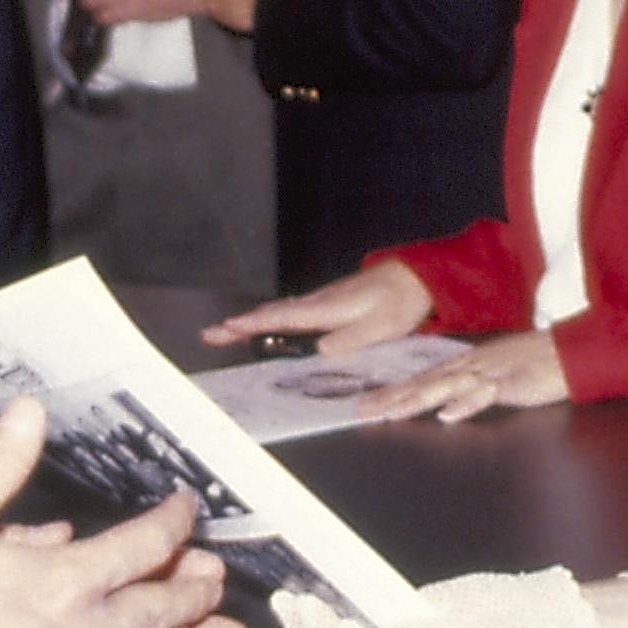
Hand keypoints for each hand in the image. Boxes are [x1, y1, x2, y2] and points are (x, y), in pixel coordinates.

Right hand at [202, 258, 433, 354]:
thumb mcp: (382, 326)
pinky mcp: (330, 304)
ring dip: (253, 321)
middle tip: (210, 334)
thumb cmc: (401, 301)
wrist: (417, 276)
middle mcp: (320, 302)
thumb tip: (320, 350)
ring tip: (227, 331)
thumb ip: (351, 339)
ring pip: (280, 312)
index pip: (283, 318)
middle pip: (273, 313)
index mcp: (328, 308)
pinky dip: (272, 318)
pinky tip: (267, 324)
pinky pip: (293, 312)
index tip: (226, 328)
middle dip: (240, 324)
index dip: (253, 325)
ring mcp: (323, 302)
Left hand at [359, 330, 569, 423]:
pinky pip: (487, 394)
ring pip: (448, 387)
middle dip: (394, 397)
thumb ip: (472, 385)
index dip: (396, 391)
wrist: (572, 351)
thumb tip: (446, 404)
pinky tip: (448, 415)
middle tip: (365, 411)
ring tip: (393, 412)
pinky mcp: (513, 382)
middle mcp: (474, 366)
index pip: (425, 379)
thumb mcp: (497, 372)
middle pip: (427, 383)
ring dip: (419, 400)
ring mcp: (492, 373)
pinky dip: (467, 404)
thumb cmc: (537, 363)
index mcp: (469, 364)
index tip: (370, 403)